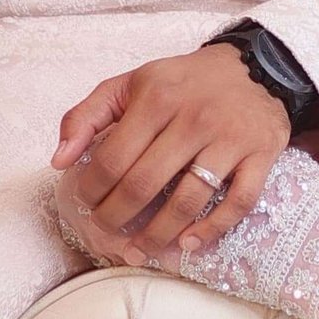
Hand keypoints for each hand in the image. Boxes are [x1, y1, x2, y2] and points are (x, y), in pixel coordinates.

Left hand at [51, 45, 291, 262]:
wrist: (255, 67)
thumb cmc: (184, 82)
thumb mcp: (131, 84)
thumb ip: (87, 115)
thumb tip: (59, 161)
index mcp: (157, 98)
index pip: (113, 158)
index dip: (92, 190)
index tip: (86, 203)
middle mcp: (194, 118)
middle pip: (144, 184)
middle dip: (116, 218)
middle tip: (106, 231)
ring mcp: (229, 139)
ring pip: (188, 201)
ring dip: (157, 235)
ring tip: (137, 250)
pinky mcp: (260, 155)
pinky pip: (237, 202)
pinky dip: (211, 229)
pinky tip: (187, 243)